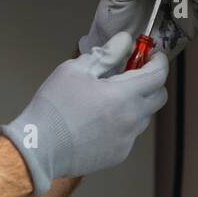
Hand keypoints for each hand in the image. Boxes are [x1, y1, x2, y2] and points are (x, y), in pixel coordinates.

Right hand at [0, 31, 168, 194]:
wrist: (39, 149)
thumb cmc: (53, 108)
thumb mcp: (75, 70)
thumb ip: (106, 54)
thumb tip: (125, 42)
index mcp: (124, 95)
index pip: (158, 75)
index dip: (158, 61)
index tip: (151, 55)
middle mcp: (131, 119)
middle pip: (159, 97)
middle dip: (152, 82)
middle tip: (133, 74)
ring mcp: (126, 140)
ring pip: (143, 117)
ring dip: (136, 104)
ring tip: (110, 99)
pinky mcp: (117, 155)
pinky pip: (129, 135)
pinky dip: (122, 124)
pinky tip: (99, 121)